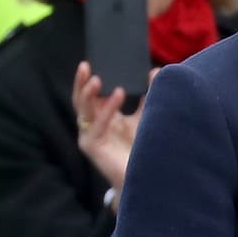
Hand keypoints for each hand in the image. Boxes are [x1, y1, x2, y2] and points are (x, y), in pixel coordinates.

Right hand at [72, 61, 143, 200]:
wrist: (145, 176)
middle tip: (85, 65)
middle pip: (81, 99)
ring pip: (83, 110)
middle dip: (81, 82)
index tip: (92, 60)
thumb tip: (156, 70)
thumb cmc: (143, 148)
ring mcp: (90, 136)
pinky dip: (107, 109)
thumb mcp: (145, 116)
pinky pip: (97, 124)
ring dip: (88, 93)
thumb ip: (148, 95)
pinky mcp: (92, 147)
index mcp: (102, 116)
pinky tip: (118, 95)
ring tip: (97, 79)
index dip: (88, 78)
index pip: (90, 94)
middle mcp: (93, 125)